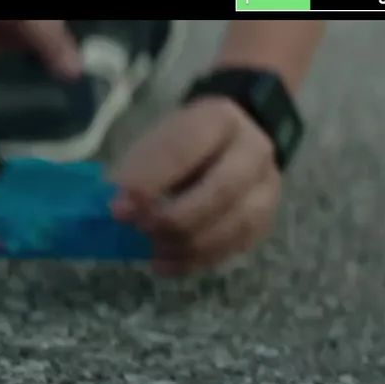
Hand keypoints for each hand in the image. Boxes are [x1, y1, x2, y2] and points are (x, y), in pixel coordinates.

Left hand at [112, 97, 281, 275]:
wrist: (228, 149)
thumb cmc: (183, 146)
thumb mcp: (158, 142)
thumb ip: (139, 170)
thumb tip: (120, 206)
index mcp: (220, 119)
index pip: (185, 149)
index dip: (150, 181)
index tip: (118, 208)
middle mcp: (253, 151)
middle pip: (222, 190)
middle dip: (175, 217)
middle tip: (140, 229)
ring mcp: (266, 189)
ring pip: (232, 225)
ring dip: (186, 244)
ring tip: (152, 248)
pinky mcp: (264, 222)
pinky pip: (232, 248)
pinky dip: (195, 261)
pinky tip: (165, 264)